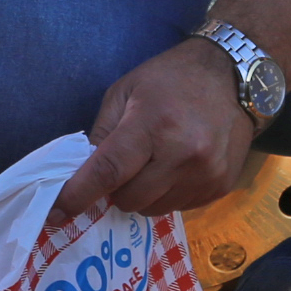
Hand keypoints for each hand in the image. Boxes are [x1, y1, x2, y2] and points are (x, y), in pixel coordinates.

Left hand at [53, 37, 257, 219]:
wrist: (234, 77)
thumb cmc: (171, 79)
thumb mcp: (125, 91)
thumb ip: (101, 134)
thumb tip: (80, 174)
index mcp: (153, 124)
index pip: (109, 171)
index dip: (78, 195)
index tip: (56, 213)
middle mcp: (183, 154)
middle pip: (129, 199)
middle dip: (116, 190)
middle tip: (122, 166)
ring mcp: (206, 174)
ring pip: (153, 209)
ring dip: (142, 194)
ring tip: (153, 162)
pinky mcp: (221, 187)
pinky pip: (178, 207)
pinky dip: (167, 194)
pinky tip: (175, 166)